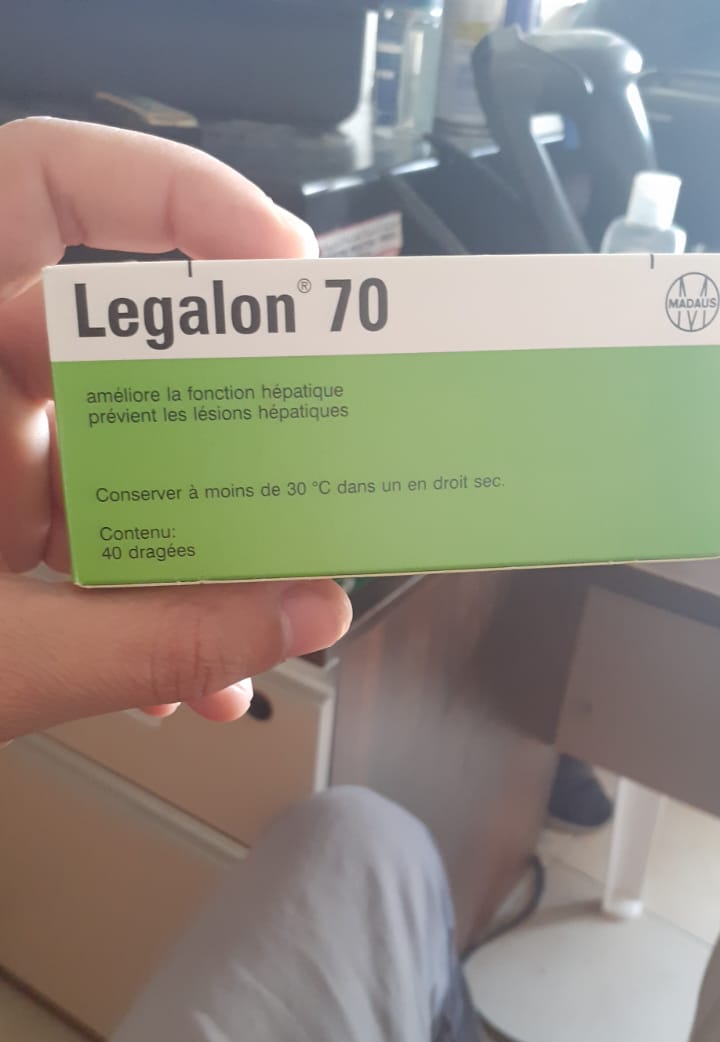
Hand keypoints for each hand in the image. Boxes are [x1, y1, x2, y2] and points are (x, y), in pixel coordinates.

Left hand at [0, 118, 350, 740]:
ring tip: (272, 597)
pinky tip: (198, 673)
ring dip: (213, 538)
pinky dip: (164, 606)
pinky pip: (110, 545)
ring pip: (135, 464)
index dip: (172, 197)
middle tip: (318, 437)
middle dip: (239, 402)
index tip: (277, 261)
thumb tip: (296, 615)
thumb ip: (151, 640)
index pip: (43, 193)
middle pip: (131, 349)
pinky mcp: (9, 538)